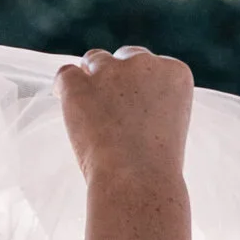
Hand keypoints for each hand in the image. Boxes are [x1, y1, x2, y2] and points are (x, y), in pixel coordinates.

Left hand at [58, 46, 192, 188]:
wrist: (137, 182)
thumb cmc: (155, 168)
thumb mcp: (170, 126)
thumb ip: (154, 104)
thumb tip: (128, 104)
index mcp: (175, 73)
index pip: (151, 64)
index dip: (139, 83)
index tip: (132, 104)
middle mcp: (145, 64)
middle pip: (125, 57)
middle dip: (117, 78)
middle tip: (109, 109)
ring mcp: (111, 72)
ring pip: (95, 60)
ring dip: (91, 80)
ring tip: (88, 109)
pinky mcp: (80, 85)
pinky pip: (66, 74)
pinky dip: (64, 87)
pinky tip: (65, 101)